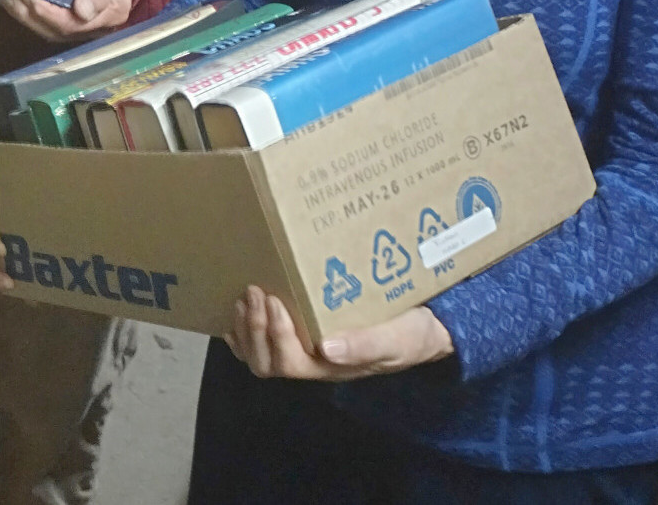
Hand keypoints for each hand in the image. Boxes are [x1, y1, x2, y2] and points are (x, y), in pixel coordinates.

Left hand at [0, 0, 141, 41]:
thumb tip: (82, 12)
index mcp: (102, 18)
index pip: (69, 24)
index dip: (47, 13)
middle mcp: (84, 26)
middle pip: (49, 27)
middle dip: (25, 11)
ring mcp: (71, 21)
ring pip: (39, 23)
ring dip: (17, 9)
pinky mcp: (59, 13)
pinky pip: (37, 15)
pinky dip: (19, 5)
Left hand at [224, 285, 453, 380]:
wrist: (421, 327)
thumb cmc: (410, 334)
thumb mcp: (397, 338)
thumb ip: (367, 344)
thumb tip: (328, 350)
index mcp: (333, 366)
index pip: (292, 363)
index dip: (277, 335)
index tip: (274, 299)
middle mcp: (312, 363)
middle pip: (267, 362)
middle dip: (255, 328)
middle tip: (253, 291)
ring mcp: (302, 352)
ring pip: (258, 355)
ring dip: (245, 327)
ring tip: (244, 295)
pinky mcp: (298, 336)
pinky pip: (260, 343)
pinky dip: (242, 329)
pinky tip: (236, 310)